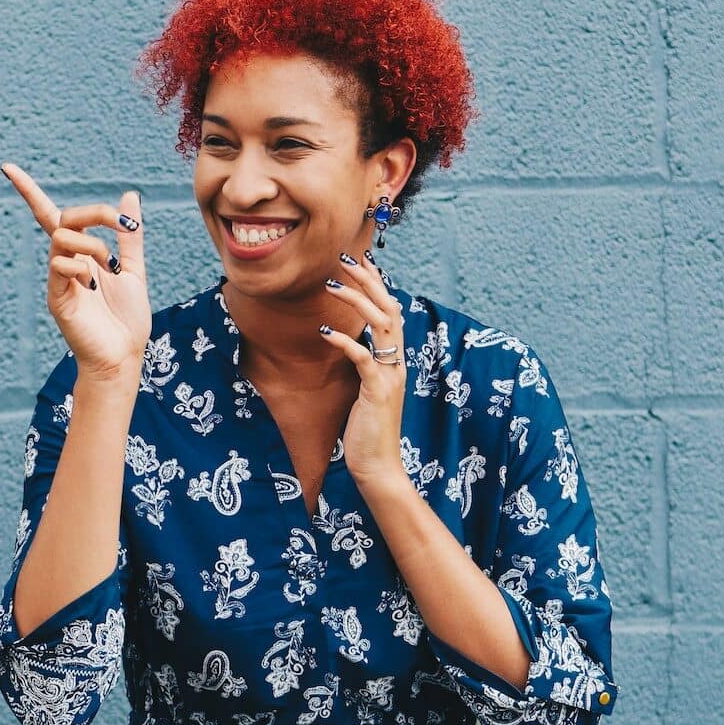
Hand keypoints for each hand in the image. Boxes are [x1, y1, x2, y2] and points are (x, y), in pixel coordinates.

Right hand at [2, 162, 150, 379]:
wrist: (124, 356)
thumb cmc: (127, 319)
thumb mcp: (134, 269)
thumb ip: (130, 235)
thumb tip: (129, 196)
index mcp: (81, 255)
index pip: (51, 216)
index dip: (29, 191)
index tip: (7, 167)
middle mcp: (65, 263)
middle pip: (63, 218)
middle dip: (95, 213)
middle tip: (122, 224)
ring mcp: (58, 280)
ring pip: (62, 238)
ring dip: (93, 244)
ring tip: (110, 268)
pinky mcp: (56, 298)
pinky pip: (60, 265)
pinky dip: (81, 267)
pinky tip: (94, 286)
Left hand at [318, 249, 414, 491]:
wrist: (378, 466)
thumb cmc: (367, 430)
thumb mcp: (366, 390)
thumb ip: (365, 365)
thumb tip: (351, 343)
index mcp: (395, 361)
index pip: (391, 311)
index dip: (377, 284)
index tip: (360, 260)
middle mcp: (398, 363)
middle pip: (389, 308)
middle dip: (368, 280)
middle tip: (345, 258)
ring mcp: (390, 376)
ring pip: (381, 325)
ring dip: (356, 301)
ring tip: (331, 284)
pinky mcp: (378, 391)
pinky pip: (364, 359)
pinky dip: (346, 342)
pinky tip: (326, 332)